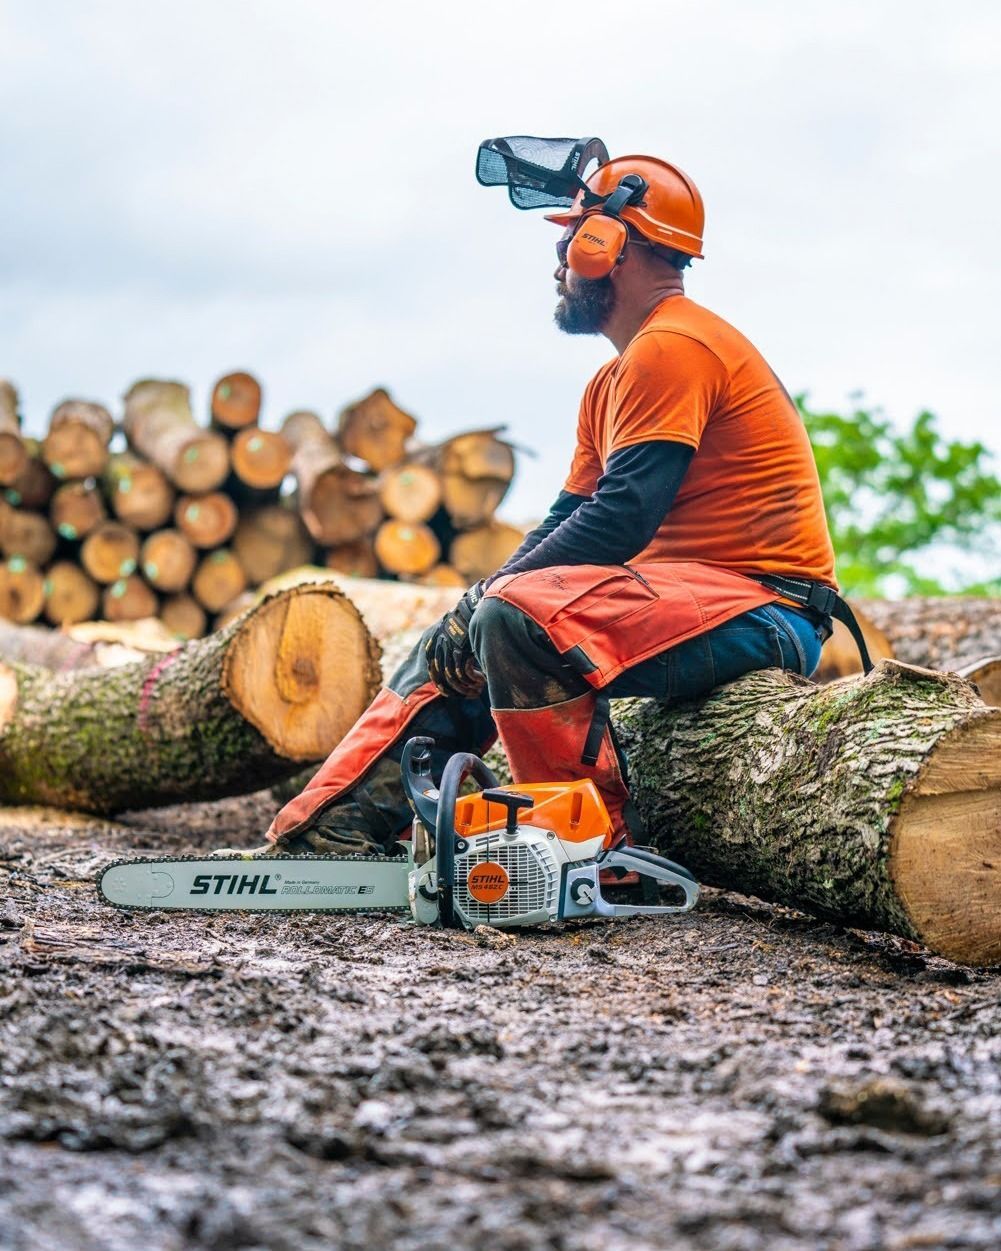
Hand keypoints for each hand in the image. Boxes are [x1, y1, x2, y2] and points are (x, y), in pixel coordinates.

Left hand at [425, 581, 486, 696]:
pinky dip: (473, 679)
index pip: (434, 670)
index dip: (442, 684)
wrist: (476, 603)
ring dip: (466, 686)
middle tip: (468, 694)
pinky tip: (482, 680)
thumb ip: (450, 644)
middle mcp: (439, 646)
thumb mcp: (453, 629)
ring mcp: (450, 648)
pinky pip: (464, 672)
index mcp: (434, 642)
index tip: (452, 692)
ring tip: (478, 688)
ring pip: (453, 677)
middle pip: (442, 677)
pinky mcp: (462, 649)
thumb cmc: (468, 617)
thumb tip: (455, 662)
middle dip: (454, 690)